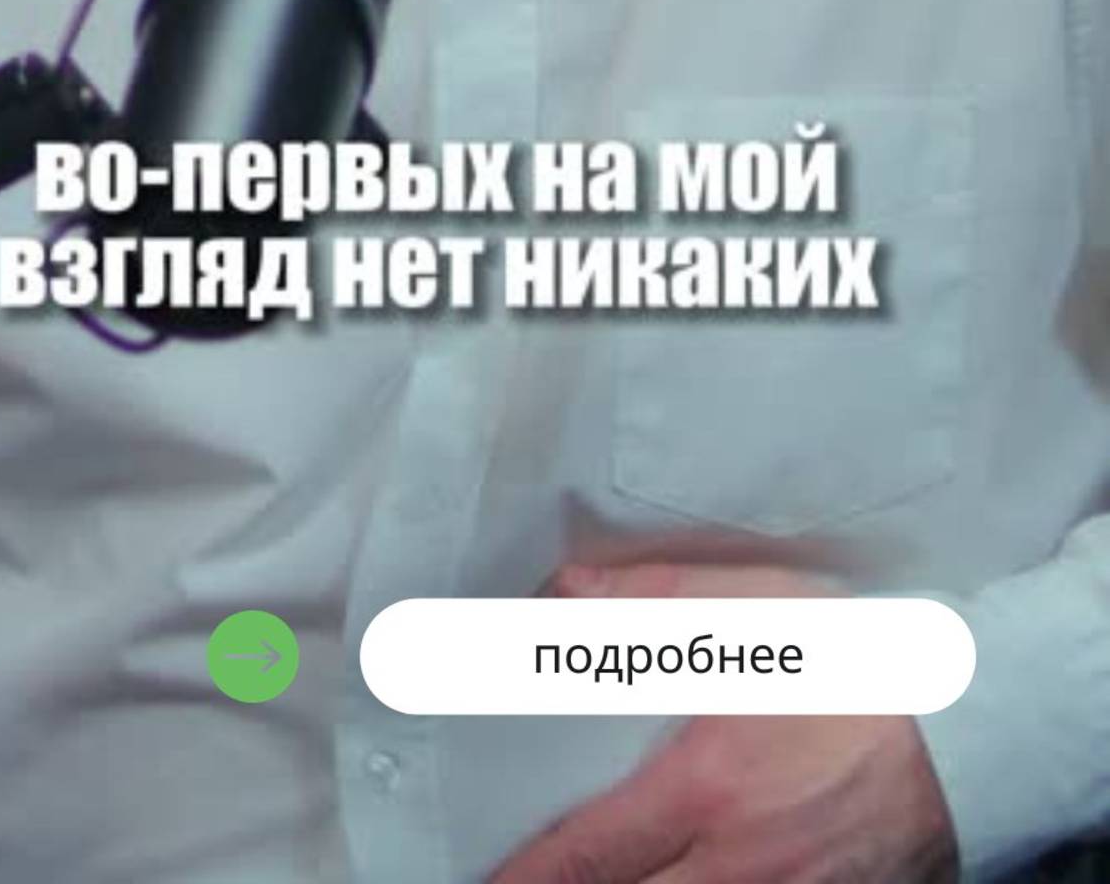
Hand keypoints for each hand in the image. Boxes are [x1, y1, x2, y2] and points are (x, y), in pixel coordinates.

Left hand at [488, 552, 957, 882]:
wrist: (964, 723)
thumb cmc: (849, 658)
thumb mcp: (746, 605)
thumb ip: (646, 600)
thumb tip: (561, 595)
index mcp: (706, 785)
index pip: (587, 856)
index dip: (527, 879)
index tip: (487, 883)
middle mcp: (738, 861)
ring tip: (593, 882)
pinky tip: (682, 881)